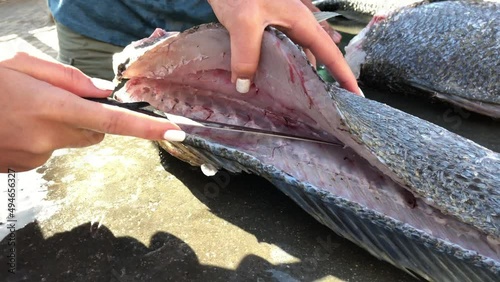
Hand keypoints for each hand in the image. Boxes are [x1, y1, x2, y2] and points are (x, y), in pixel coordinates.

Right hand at [0, 52, 183, 172]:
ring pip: (72, 143)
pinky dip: (43, 139)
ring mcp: (35, 157)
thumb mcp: (22, 63)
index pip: (112, 121)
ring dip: (63, 128)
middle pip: (96, 134)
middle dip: (90, 120)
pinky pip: (49, 152)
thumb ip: (69, 78)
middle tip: (58, 101)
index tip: (175, 132)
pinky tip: (16, 125)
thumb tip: (104, 93)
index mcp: (51, 107)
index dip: (147, 128)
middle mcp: (47, 137)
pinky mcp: (24, 168)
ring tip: (27, 111)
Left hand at [207, 0, 360, 95]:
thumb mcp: (243, 22)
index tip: (357, 94)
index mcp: (301, 21)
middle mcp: (296, 22)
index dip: (344, 75)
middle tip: (324, 102)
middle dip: (324, 77)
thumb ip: (246, 55)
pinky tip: (274, 72)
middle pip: (316, 54)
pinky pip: (285, 46)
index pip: (330, 53)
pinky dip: (285, 61)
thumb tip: (245, 86)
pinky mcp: (267, 21)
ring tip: (300, 94)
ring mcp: (282, 20)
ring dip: (301, 70)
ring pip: (299, 51)